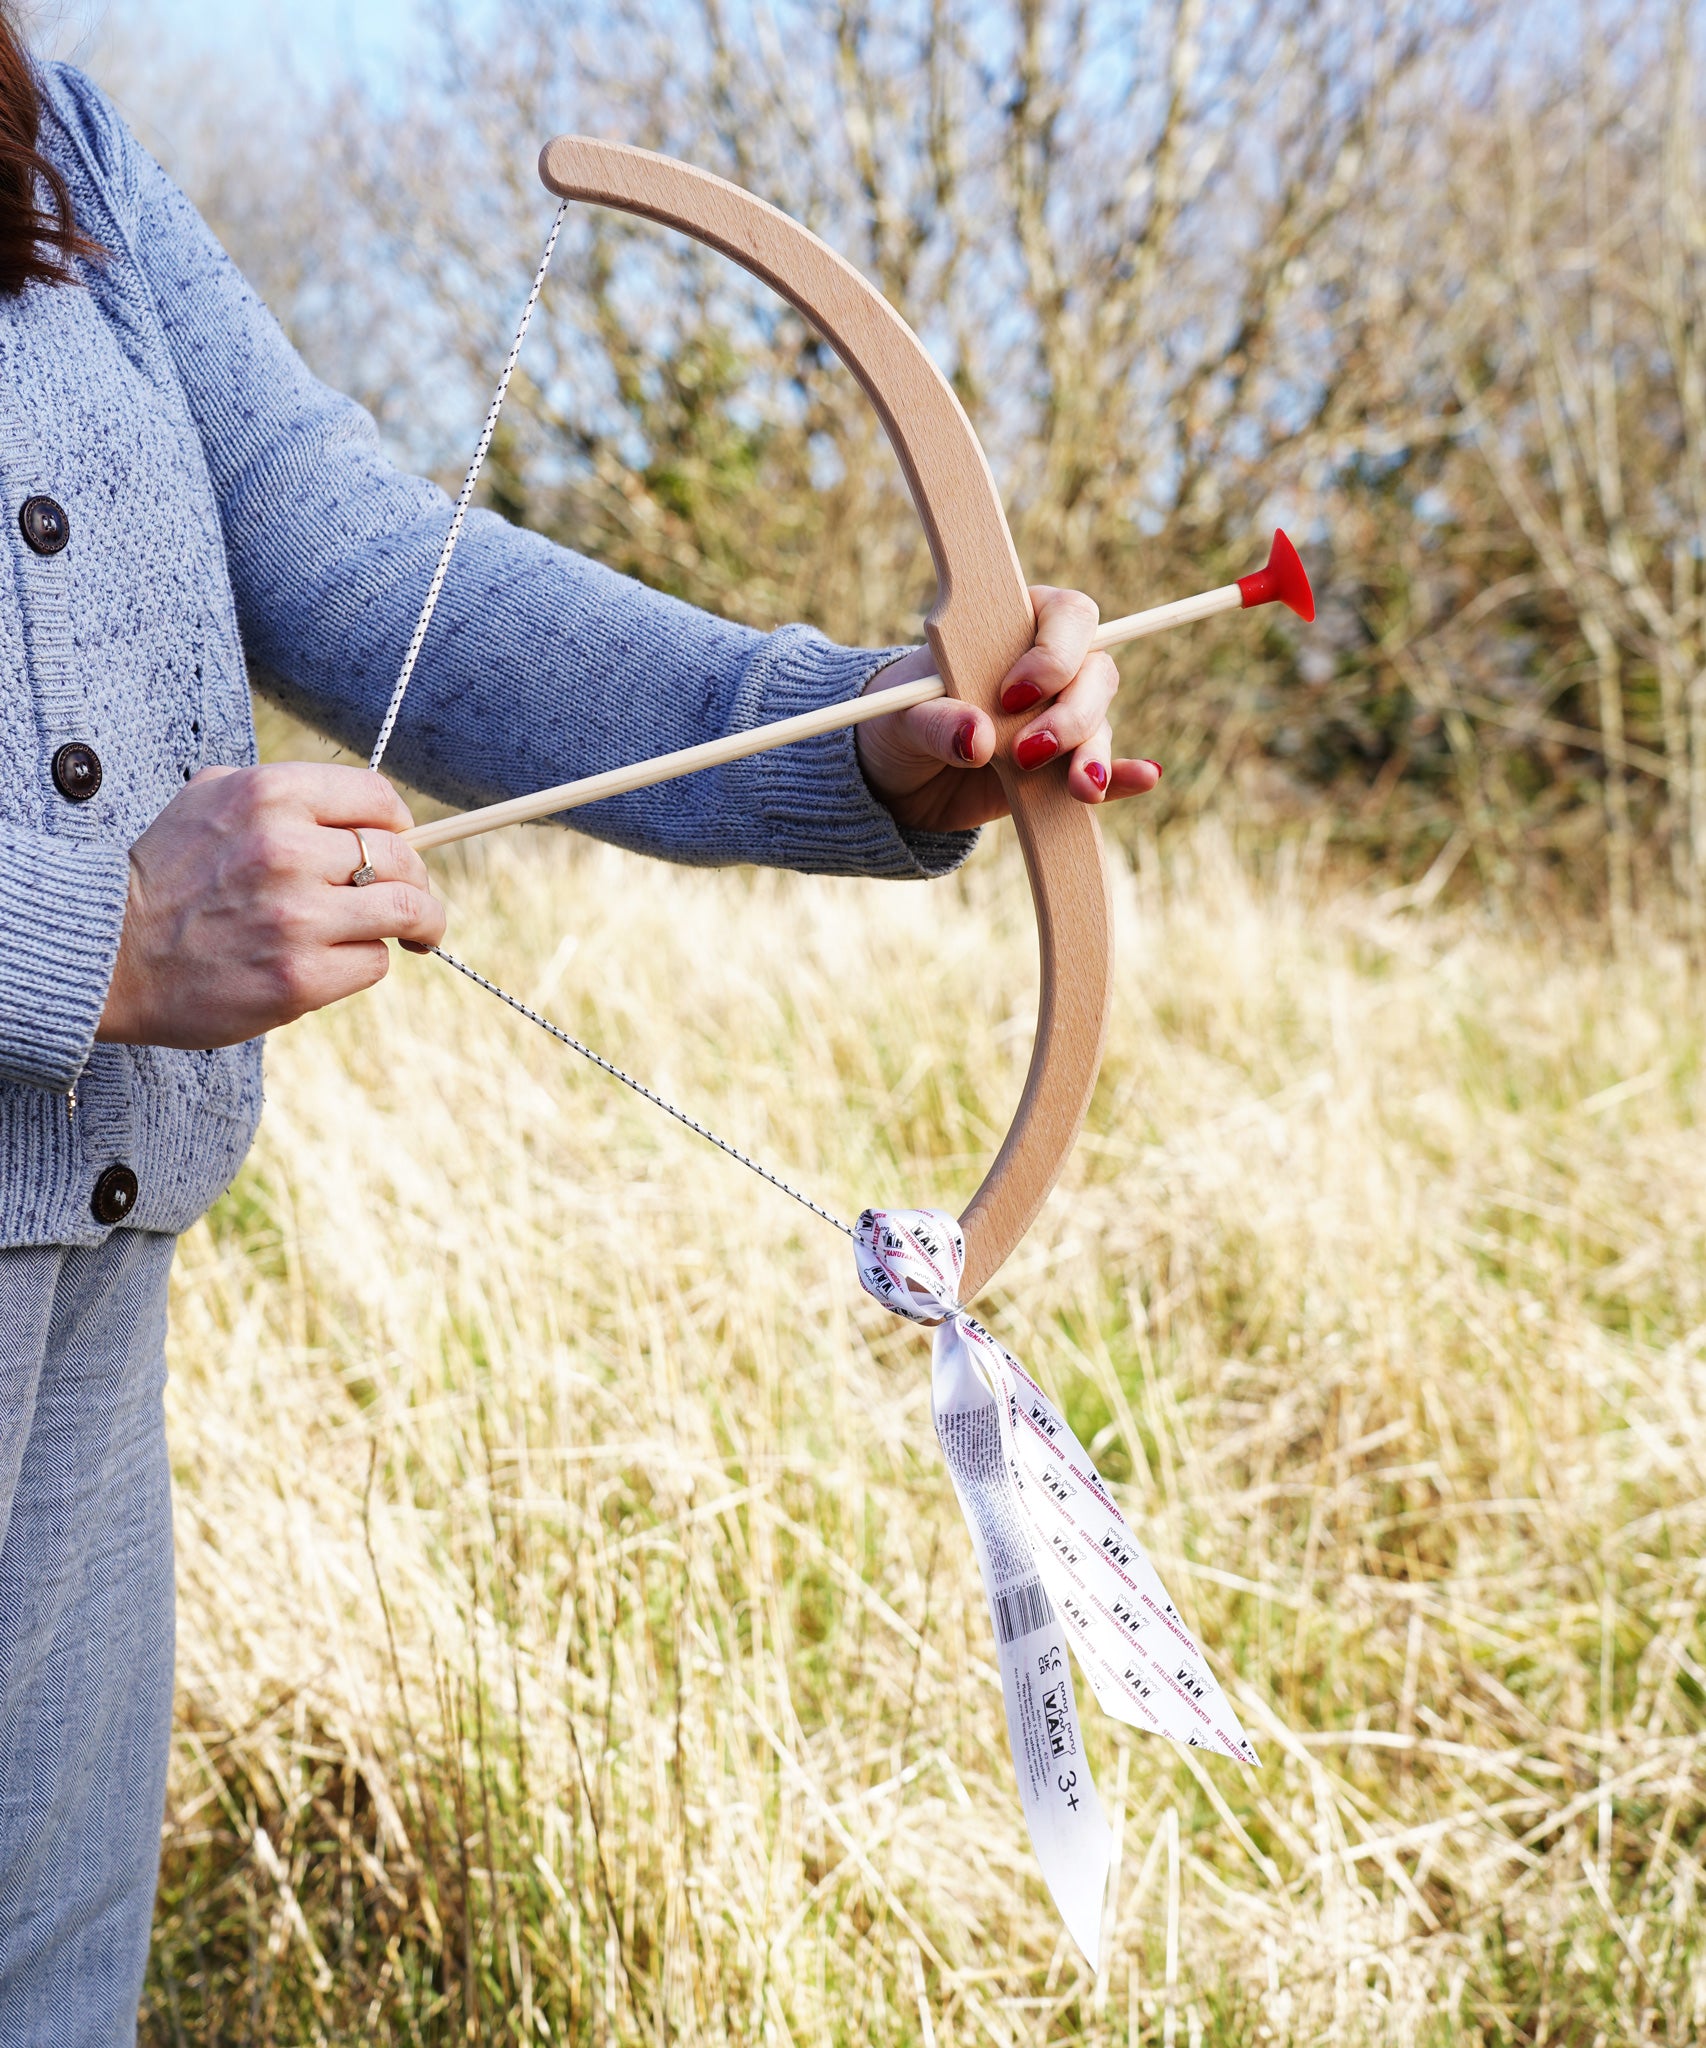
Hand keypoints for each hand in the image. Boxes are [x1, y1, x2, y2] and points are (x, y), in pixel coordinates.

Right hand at [97, 764, 445, 1049]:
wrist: (107, 952)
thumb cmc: (165, 876)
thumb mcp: (210, 800)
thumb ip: (282, 795)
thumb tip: (362, 808)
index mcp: (269, 796)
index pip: (379, 797)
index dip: (399, 823)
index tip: (400, 843)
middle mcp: (287, 849)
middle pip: (403, 857)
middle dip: (416, 880)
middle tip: (411, 900)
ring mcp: (295, 916)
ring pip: (406, 911)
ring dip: (420, 925)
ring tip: (416, 936)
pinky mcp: (298, 978)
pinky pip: (374, 963)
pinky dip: (367, 963)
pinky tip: (340, 962)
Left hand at [854, 587, 1161, 833]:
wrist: (895, 780)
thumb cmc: (896, 723)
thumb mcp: (901, 718)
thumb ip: (936, 722)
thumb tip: (978, 739)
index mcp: (1012, 628)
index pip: (1065, 616)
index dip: (1054, 652)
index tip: (1012, 695)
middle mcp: (1047, 670)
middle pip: (1095, 672)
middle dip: (1072, 713)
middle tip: (1027, 752)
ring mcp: (1057, 718)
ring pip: (1101, 721)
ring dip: (1092, 752)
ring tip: (1078, 788)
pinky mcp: (1060, 768)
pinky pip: (1104, 768)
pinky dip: (1124, 774)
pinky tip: (1142, 776)